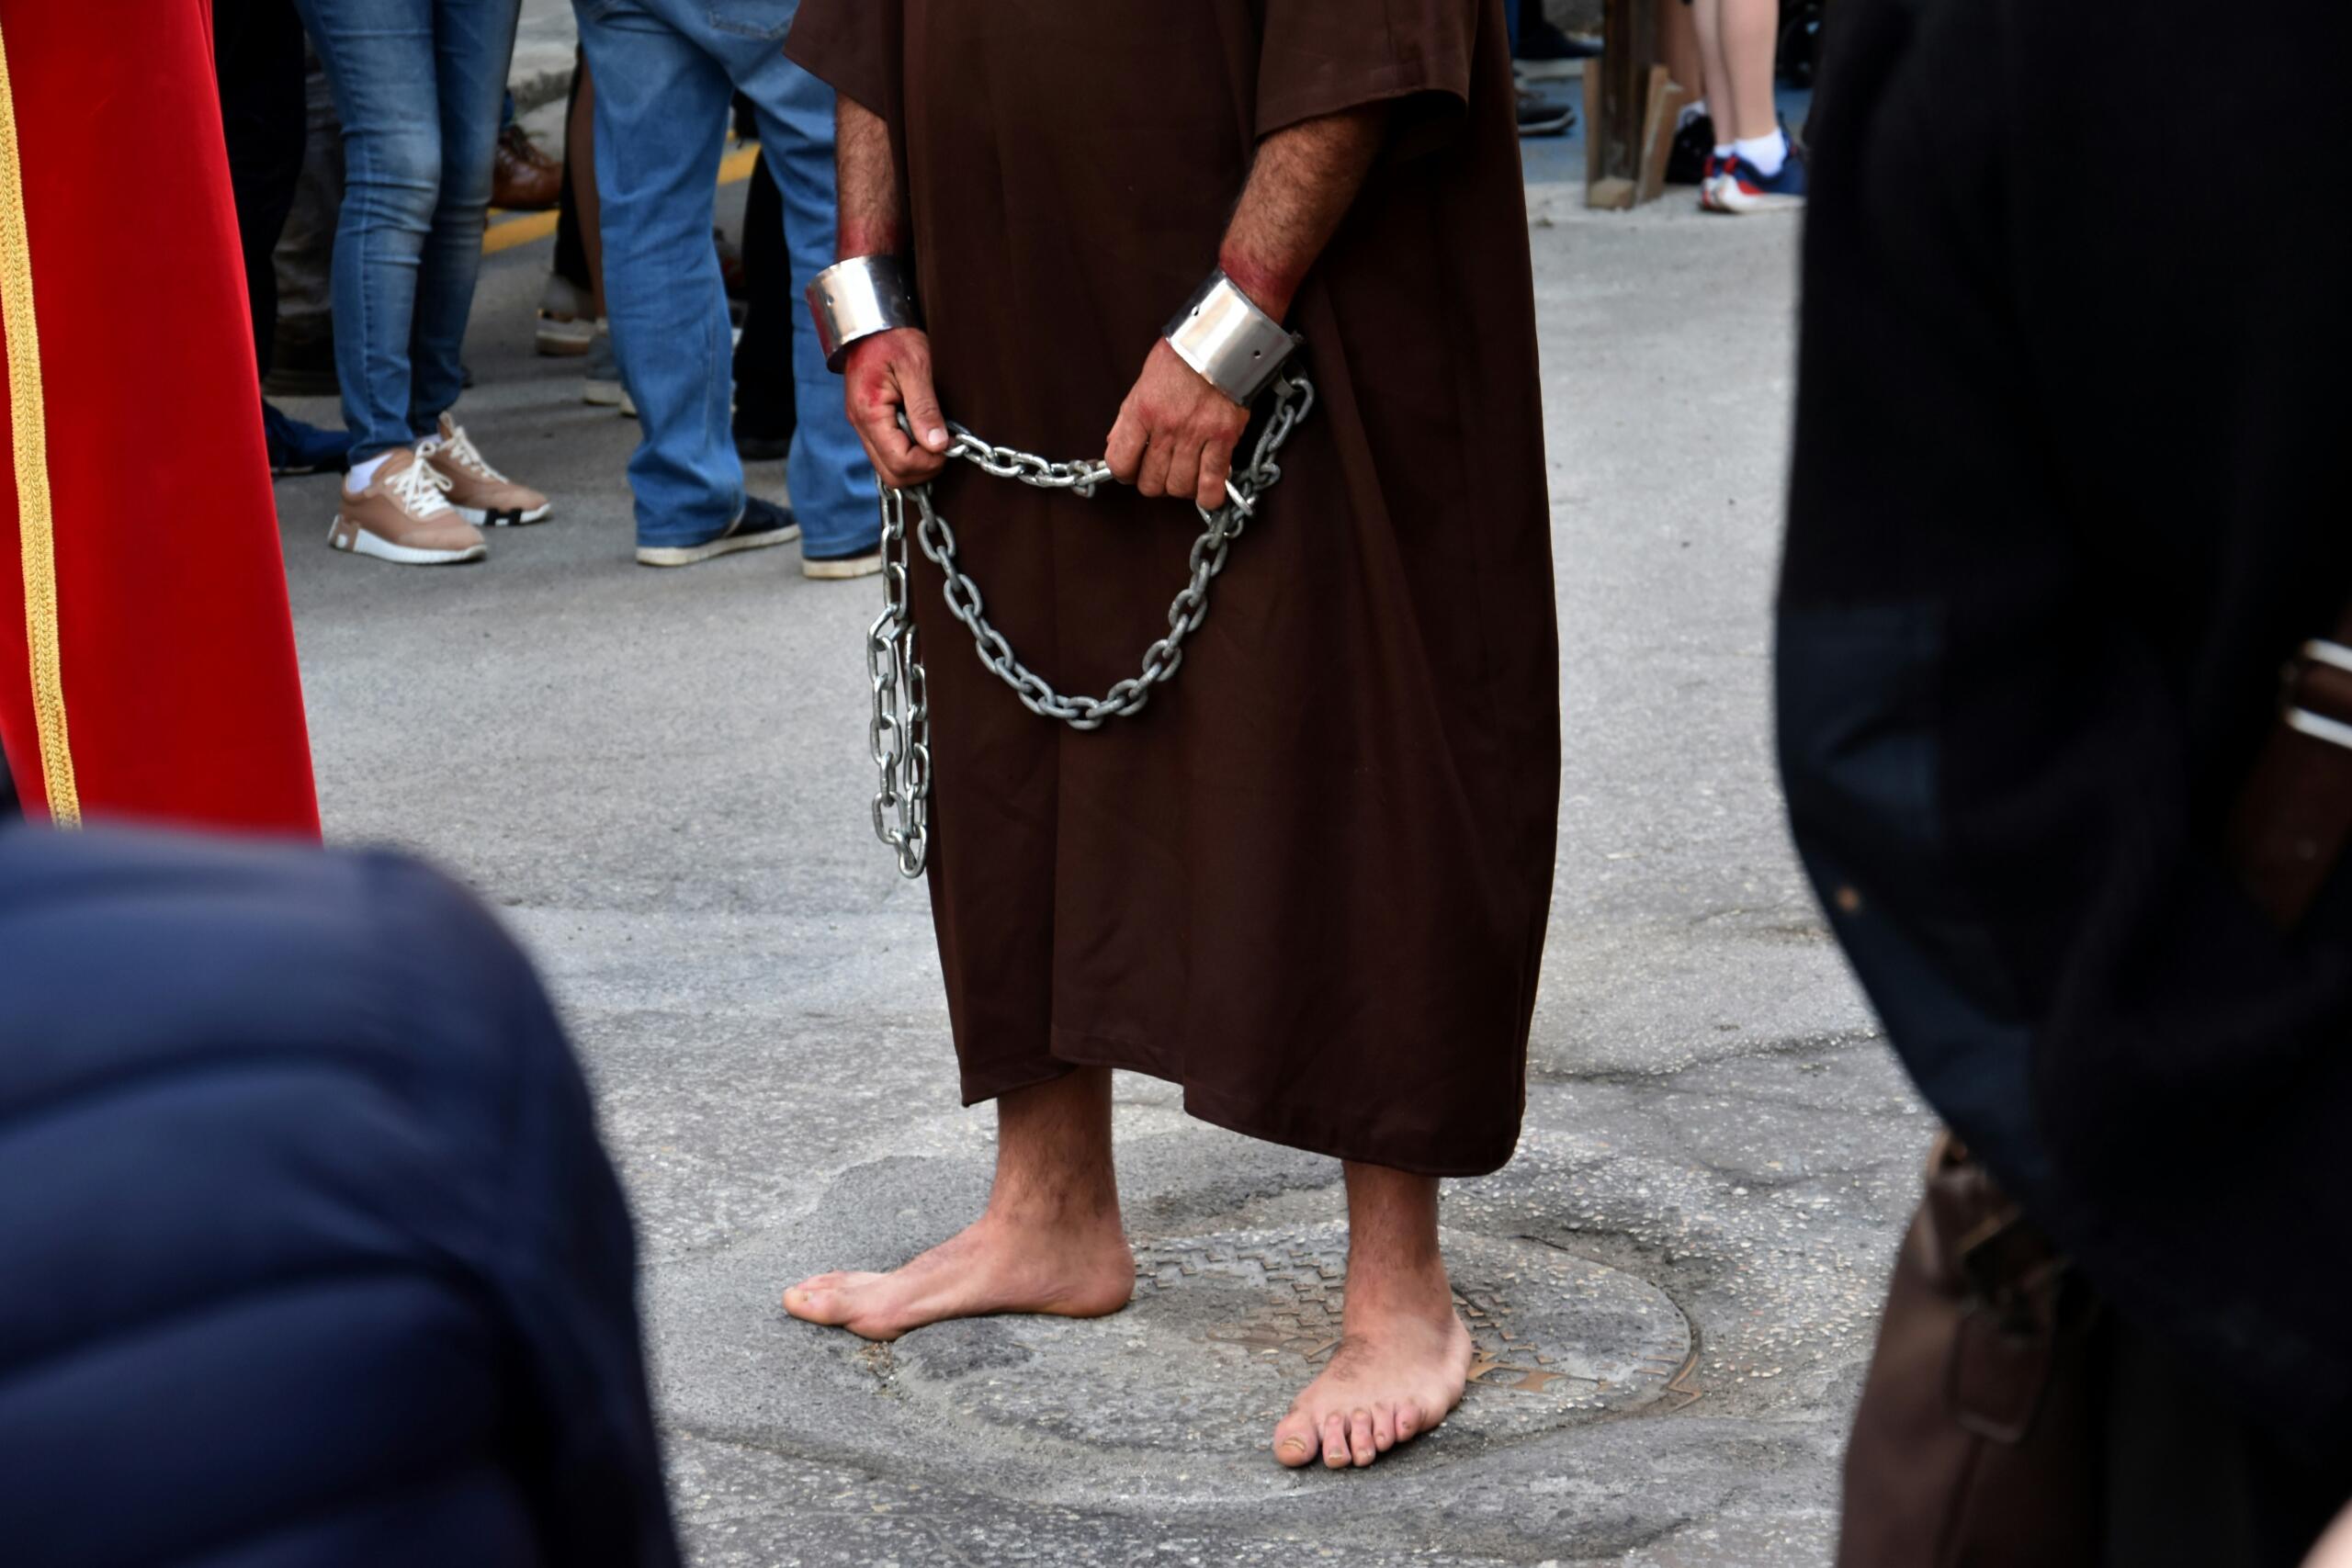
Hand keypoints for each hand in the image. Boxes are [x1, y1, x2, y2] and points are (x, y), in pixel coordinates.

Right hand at [842, 327, 949, 487]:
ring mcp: (862, 426)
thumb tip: (937, 445)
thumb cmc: (893, 336)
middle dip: (923, 468)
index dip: (928, 462)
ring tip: (935, 436)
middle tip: (944, 446)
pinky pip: (888, 454)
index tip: (949, 445)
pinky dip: (909, 452)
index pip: (899, 463)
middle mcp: (860, 424)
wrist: (872, 322)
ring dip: (917, 461)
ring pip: (890, 468)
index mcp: (868, 412)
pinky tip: (923, 432)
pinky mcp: (869, 424)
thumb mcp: (916, 366)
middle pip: (892, 475)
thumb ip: (925, 408)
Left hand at [1104, 339, 1248, 512]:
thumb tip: (1116, 444)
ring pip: (1180, 487)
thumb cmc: (1185, 355)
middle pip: (1150, 482)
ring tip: (1186, 476)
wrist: (1224, 338)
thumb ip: (1130, 417)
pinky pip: (1212, 482)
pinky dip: (1209, 495)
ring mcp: (1196, 434)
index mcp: (1141, 410)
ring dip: (1181, 488)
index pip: (1120, 462)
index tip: (1132, 470)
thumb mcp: (1145, 382)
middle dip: (1153, 483)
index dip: (1124, 473)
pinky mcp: (1224, 438)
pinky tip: (1208, 493)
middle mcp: (1166, 426)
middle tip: (1161, 473)